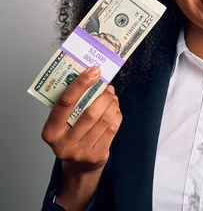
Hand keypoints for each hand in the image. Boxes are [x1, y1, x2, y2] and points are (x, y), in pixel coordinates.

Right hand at [41, 66, 121, 209]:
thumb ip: (72, 106)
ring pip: (103, 120)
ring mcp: (81, 152)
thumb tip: (91, 78)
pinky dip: (116, 115)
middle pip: (89, 112)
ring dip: (112, 104)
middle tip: (108, 86)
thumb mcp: (63, 124)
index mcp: (50, 132)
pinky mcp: (97, 156)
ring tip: (113, 96)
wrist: (79, 167)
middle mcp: (63, 144)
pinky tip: (115, 109)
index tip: (93, 70)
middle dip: (102, 96)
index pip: (65, 103)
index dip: (81, 84)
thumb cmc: (70, 137)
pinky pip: (112, 129)